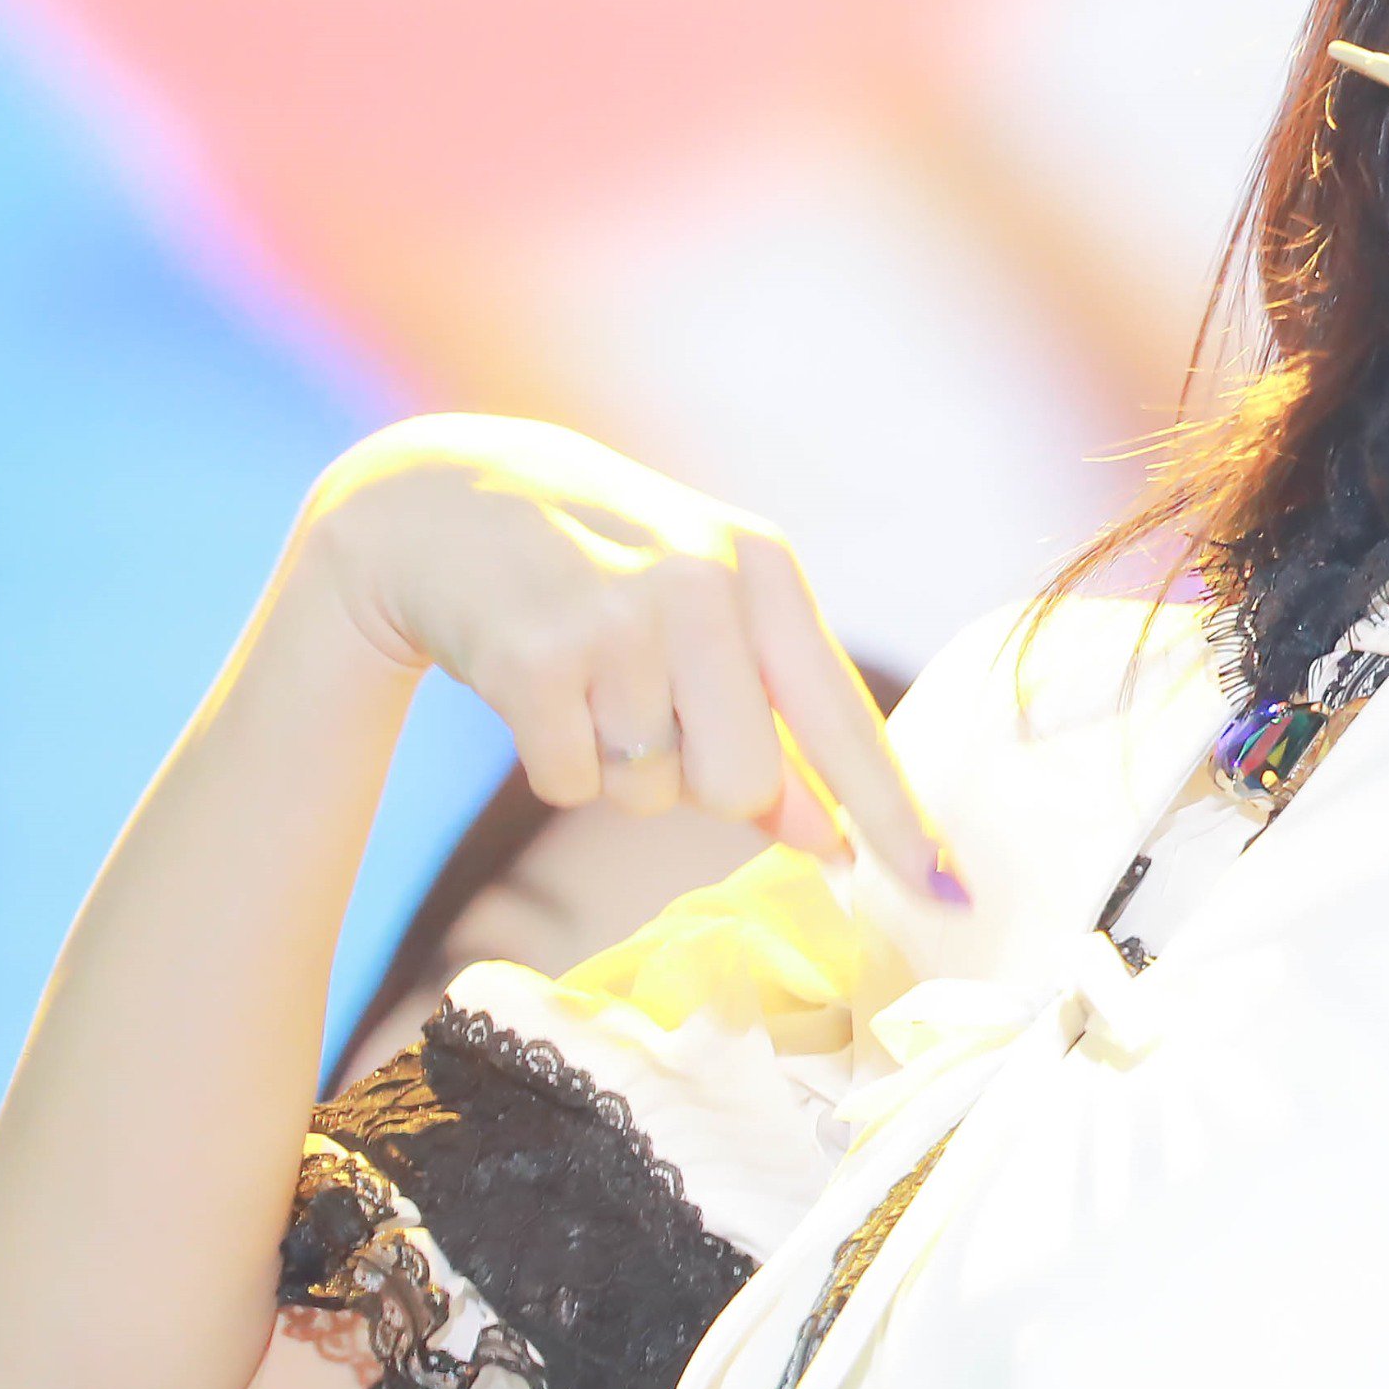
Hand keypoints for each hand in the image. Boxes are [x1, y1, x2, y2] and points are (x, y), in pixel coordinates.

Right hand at [295, 416, 959, 896]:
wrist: (440, 498)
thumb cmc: (603, 569)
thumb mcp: (703, 609)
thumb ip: (772, 714)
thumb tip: (828, 836)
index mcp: (764, 570)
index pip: (845, 718)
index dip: (894, 813)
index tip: (947, 891)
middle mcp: (703, 584)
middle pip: (742, 785)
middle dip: (697, 781)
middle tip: (648, 706)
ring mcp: (617, 619)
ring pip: (651, 792)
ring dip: (618, 764)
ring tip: (586, 678)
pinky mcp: (535, 657)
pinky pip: (573, 784)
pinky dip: (555, 758)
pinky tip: (536, 684)